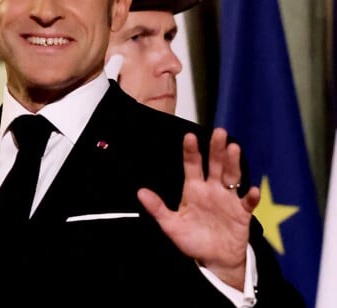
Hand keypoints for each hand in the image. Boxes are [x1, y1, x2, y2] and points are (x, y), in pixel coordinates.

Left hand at [137, 128, 260, 289]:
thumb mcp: (171, 225)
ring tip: (233, 148)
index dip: (191, 151)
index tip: (189, 137)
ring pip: (231, 177)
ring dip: (233, 163)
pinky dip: (251, 197)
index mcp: (194, 189)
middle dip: (216, 149)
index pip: (192, 165)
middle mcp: (212, 189)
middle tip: (219, 133)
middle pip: (215, 164)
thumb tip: (140, 192)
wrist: (214, 260)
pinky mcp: (242, 213)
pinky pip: (247, 203)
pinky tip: (253, 190)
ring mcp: (228, 199)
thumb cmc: (192, 240)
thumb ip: (157, 208)